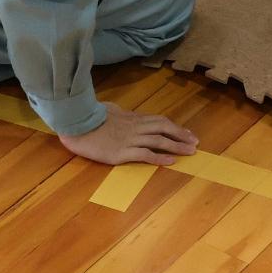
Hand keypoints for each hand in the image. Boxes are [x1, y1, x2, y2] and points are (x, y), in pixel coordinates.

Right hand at [58, 103, 199, 165]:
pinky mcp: (122, 152)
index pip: (159, 121)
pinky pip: (145, 154)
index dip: (175, 127)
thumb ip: (119, 113)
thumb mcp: (108, 110)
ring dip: (176, 146)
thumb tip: (122, 112)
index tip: (187, 133)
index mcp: (132, 118)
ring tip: (190, 152)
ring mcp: (129, 140)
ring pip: (159, 141)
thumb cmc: (90, 118)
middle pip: (164, 129)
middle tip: (195, 143)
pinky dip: (160, 157)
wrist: (76, 125)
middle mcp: (135, 127)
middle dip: (181, 136)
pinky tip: (171, 161)